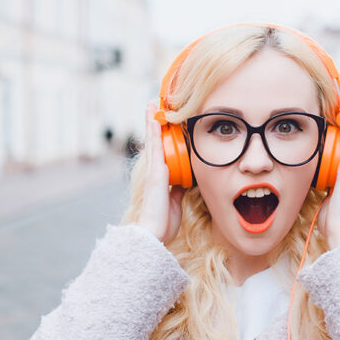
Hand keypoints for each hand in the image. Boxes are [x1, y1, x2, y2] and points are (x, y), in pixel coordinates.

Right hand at [138, 103, 185, 242]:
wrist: (153, 234)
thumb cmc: (163, 221)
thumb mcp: (176, 200)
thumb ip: (179, 187)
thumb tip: (187, 178)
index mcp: (160, 177)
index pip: (161, 151)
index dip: (160, 136)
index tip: (162, 121)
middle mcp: (154, 171)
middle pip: (154, 142)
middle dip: (154, 124)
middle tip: (154, 105)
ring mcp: (153, 171)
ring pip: (152, 141)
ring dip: (152, 122)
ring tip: (152, 105)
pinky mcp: (155, 173)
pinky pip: (155, 149)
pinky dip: (154, 133)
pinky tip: (155, 119)